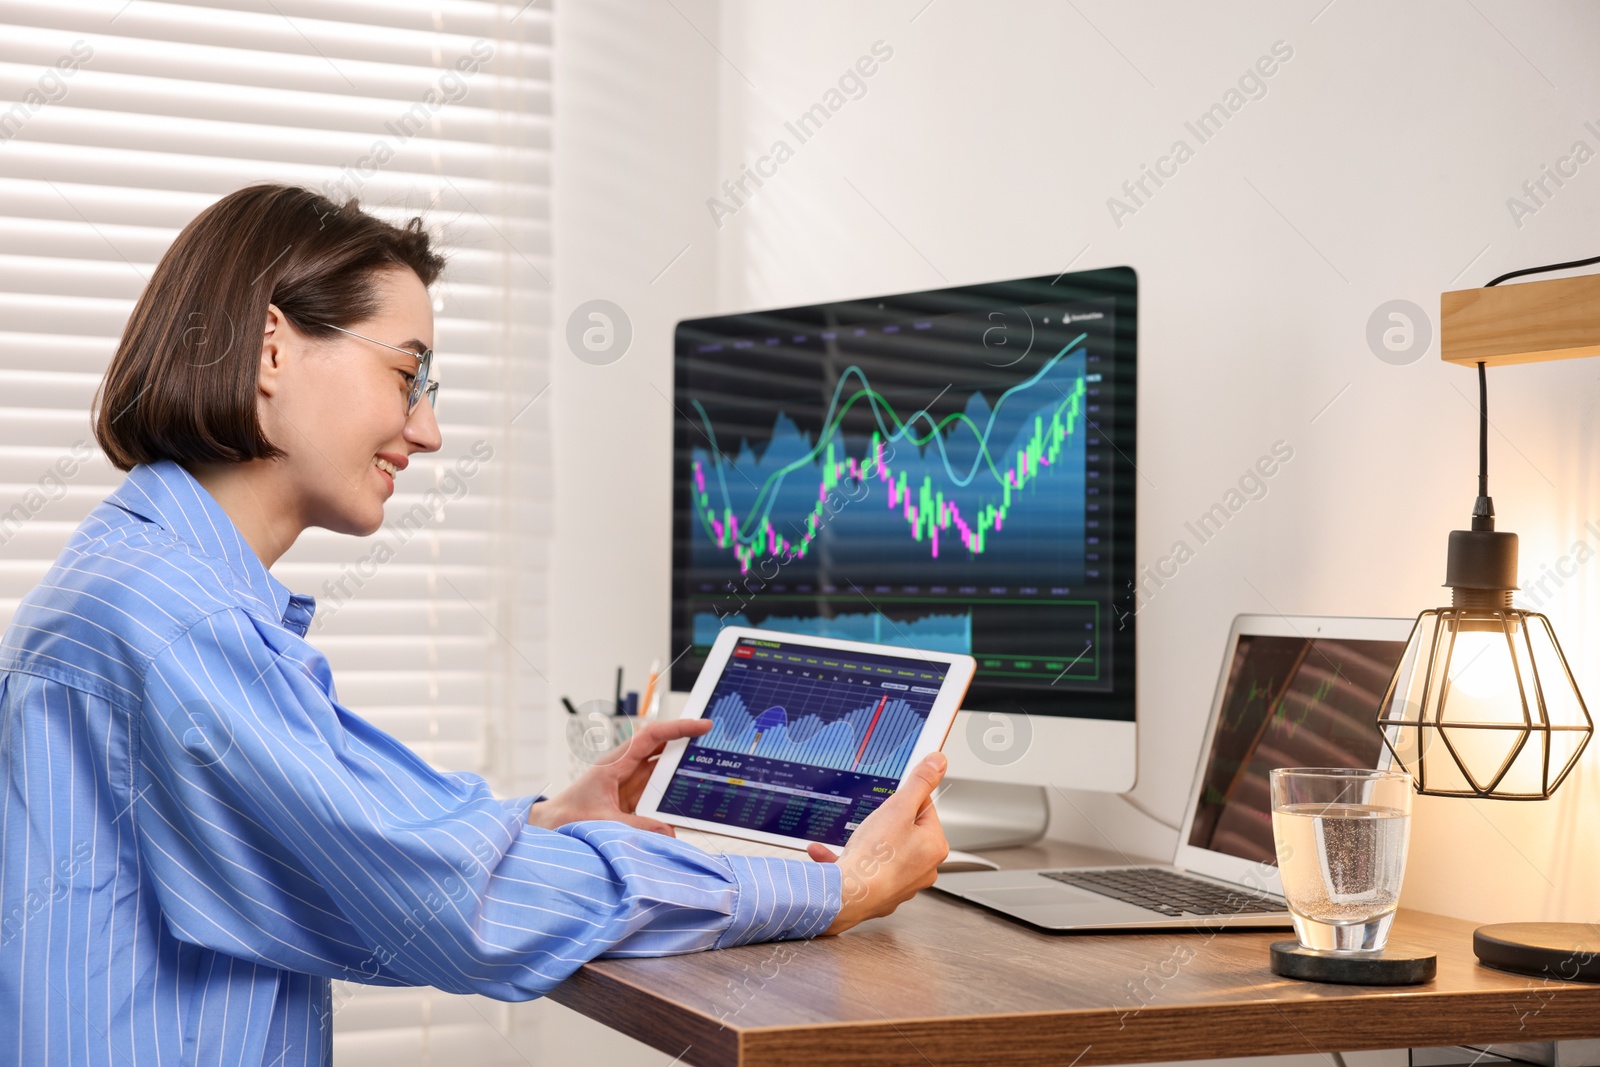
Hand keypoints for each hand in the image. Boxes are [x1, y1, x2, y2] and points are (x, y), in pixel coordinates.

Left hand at [527, 718, 711, 834]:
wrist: (550, 827)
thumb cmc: (567, 818)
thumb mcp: (603, 823)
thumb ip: (637, 827)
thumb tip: (670, 832)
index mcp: (616, 763)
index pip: (652, 736)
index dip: (679, 728)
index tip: (703, 725)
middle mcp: (625, 768)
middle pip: (663, 749)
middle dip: (688, 744)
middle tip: (716, 744)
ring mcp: (630, 782)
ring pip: (664, 770)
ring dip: (683, 771)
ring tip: (709, 772)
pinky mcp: (633, 797)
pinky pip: (659, 790)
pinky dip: (675, 793)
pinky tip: (690, 800)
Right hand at [807, 752, 948, 934]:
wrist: (847, 896)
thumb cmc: (876, 857)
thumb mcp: (898, 808)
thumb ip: (919, 783)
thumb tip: (937, 762)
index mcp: (934, 846)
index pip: (925, 809)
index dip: (903, 801)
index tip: (889, 802)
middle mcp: (924, 868)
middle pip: (904, 831)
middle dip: (882, 823)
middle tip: (868, 823)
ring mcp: (902, 883)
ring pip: (882, 852)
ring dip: (862, 843)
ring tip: (848, 839)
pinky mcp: (880, 894)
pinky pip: (865, 871)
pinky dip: (848, 861)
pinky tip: (827, 854)